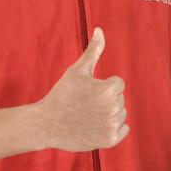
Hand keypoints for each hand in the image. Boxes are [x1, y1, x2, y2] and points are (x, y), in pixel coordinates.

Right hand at [33, 28, 127, 151]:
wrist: (47, 124)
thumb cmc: (62, 94)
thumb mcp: (77, 71)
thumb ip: (93, 51)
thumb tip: (100, 30)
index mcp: (109, 89)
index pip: (118, 84)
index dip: (102, 87)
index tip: (87, 93)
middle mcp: (113, 108)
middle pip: (119, 99)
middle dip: (105, 100)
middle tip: (85, 105)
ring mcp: (112, 125)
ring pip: (121, 114)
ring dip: (109, 114)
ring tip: (88, 115)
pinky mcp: (110, 140)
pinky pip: (123, 130)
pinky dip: (113, 129)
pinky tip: (96, 126)